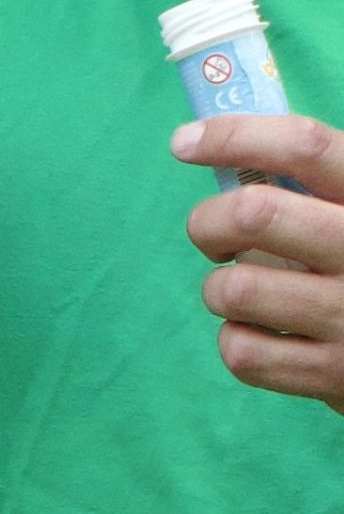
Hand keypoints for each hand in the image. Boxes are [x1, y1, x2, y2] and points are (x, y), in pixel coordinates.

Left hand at [176, 115, 343, 412]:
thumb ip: (309, 185)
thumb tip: (217, 148)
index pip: (304, 146)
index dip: (234, 136)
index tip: (184, 143)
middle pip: (254, 213)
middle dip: (209, 222)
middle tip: (214, 238)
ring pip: (236, 288)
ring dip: (222, 289)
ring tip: (252, 293)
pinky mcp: (337, 377)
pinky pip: (242, 351)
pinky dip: (239, 340)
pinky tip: (269, 336)